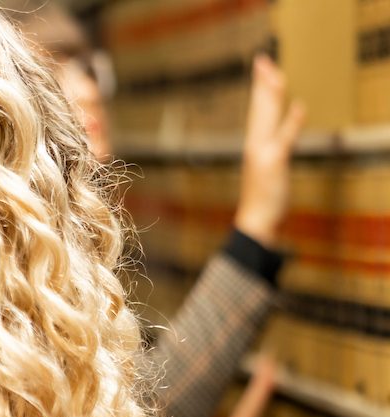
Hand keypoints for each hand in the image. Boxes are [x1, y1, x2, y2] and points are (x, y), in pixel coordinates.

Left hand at [202, 357, 286, 416]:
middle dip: (262, 378)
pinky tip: (256, 402)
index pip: (254, 401)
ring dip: (258, 387)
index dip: (263, 384)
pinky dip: (254, 401)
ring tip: (266, 372)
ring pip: (249, 402)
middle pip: (252, 397)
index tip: (269, 365)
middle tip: (270, 358)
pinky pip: (248, 412)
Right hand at [234, 54, 306, 247]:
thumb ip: (274, 148)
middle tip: (262, 59)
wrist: (254, 219)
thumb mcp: (267, 168)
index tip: (261, 67)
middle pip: (260, 107)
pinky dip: (292, 121)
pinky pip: (284, 138)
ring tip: (276, 74)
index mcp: (253, 143)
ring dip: (271, 94)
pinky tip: (300, 105)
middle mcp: (255, 143)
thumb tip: (281, 136)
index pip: (257, 109)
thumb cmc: (261, 197)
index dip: (259, 87)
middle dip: (262, 82)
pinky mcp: (274, 162)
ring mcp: (263, 152)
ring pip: (267, 116)